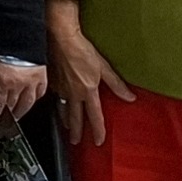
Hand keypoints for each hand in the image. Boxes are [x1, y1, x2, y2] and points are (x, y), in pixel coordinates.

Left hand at [0, 54, 49, 126]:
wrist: (16, 31)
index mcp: (1, 83)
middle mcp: (17, 86)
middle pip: (12, 107)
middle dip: (7, 116)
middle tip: (5, 122)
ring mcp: (31, 81)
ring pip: (28, 103)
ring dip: (21, 111)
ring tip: (16, 115)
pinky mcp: (42, 75)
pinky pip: (40, 92)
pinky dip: (35, 98)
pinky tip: (32, 100)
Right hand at [46, 0, 132, 147]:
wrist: (61, 39)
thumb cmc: (81, 50)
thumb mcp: (103, 67)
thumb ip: (116, 84)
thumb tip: (130, 97)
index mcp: (87, 91)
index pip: (95, 117)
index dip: (98, 130)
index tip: (98, 141)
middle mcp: (73, 94)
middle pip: (75, 118)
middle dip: (76, 132)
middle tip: (76, 141)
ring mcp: (60, 89)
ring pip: (63, 110)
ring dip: (65, 121)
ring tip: (66, 128)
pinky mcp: (51, 82)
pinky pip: (55, 98)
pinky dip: (57, 105)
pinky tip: (58, 105)